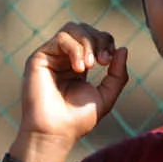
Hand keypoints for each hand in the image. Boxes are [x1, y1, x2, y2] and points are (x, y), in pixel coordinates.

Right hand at [11, 22, 128, 161]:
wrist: (56, 132)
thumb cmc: (78, 119)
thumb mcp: (106, 95)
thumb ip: (117, 74)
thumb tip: (123, 49)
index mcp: (78, 64)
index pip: (95, 38)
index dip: (106, 43)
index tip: (109, 62)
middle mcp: (63, 57)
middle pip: (85, 29)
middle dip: (99, 40)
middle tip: (103, 62)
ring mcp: (51, 56)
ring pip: (72, 28)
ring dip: (87, 43)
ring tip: (90, 65)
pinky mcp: (39, 57)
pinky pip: (61, 38)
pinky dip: (75, 49)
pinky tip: (78, 68)